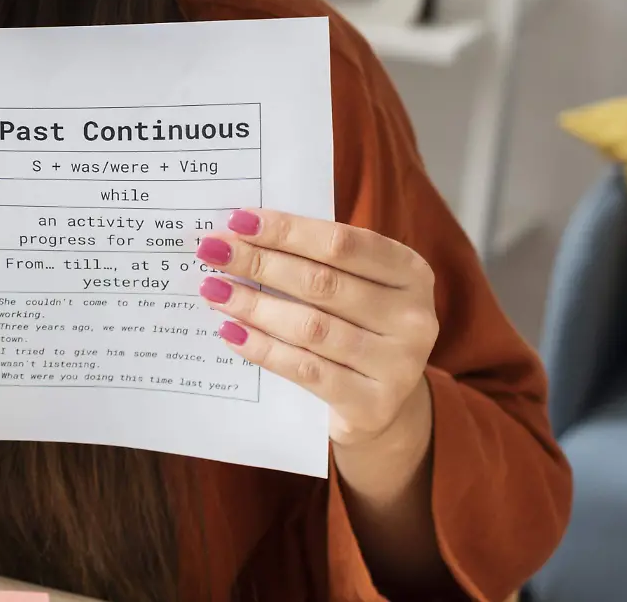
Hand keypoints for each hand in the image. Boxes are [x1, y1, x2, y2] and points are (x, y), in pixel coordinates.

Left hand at [194, 208, 438, 447]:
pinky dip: (263, 349)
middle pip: (322, 283)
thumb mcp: (356, 288)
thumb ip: (315, 261)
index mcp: (411, 273)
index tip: (237, 220)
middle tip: (212, 251)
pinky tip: (231, 333)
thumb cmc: (357, 328)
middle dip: (260, 262)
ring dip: (254, 306)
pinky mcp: (373, 404)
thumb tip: (240, 233)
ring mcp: (399, 364)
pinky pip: (305, 370)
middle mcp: (414, 317)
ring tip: (213, 291)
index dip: (287, 230)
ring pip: (311, 327)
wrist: (383, 406)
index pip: (343, 243)